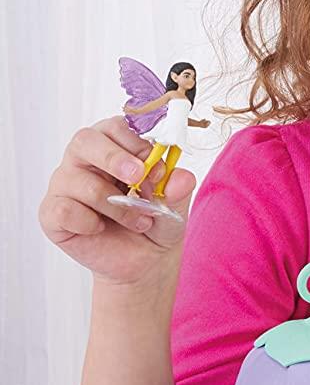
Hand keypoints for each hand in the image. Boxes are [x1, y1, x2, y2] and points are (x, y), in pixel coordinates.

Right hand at [38, 116, 196, 285]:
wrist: (144, 259)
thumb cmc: (156, 219)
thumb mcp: (175, 204)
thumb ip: (178, 188)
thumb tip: (182, 177)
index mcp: (114, 143)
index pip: (115, 126)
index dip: (136, 143)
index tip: (157, 166)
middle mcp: (84, 158)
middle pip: (85, 140)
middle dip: (114, 159)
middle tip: (138, 178)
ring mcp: (64, 183)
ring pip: (82, 182)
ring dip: (117, 207)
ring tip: (138, 221)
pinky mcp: (52, 212)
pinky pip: (64, 211)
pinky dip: (89, 223)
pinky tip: (100, 228)